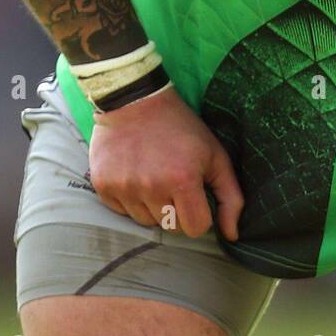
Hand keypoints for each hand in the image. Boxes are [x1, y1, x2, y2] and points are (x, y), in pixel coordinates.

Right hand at [88, 84, 243, 242]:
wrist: (136, 99)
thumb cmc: (182, 128)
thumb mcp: (215, 155)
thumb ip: (230, 197)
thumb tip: (232, 236)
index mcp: (183, 180)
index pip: (196, 228)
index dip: (200, 215)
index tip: (195, 195)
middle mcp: (151, 187)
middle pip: (171, 227)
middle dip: (177, 210)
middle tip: (173, 181)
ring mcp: (124, 188)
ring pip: (146, 222)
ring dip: (153, 206)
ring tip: (153, 174)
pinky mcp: (103, 186)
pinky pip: (122, 212)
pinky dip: (131, 199)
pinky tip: (135, 173)